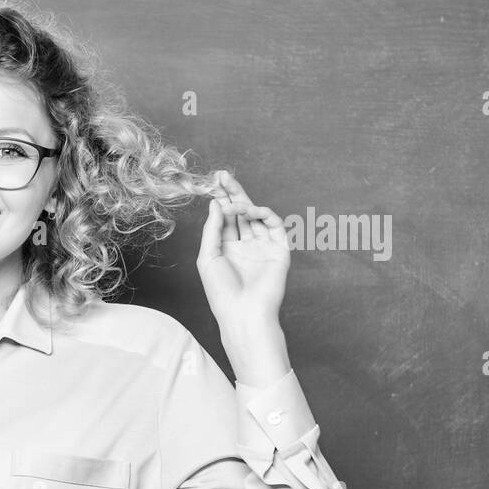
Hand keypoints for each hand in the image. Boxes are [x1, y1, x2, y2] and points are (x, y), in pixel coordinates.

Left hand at [196, 170, 289, 328]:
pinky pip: (274, 225)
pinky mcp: (280, 250)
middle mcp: (246, 246)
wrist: (243, 312)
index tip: (214, 182)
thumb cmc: (221, 291)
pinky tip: (251, 211)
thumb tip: (216, 203)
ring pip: (256, 216)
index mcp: (227, 248)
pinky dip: (264, 214)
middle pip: (240, 212)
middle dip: (232, 193)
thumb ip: (213, 229)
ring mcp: (263, 247)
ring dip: (245, 204)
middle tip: (223, 175)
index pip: (225, 218)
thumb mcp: (208, 256)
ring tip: (234, 202)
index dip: (220, 200)